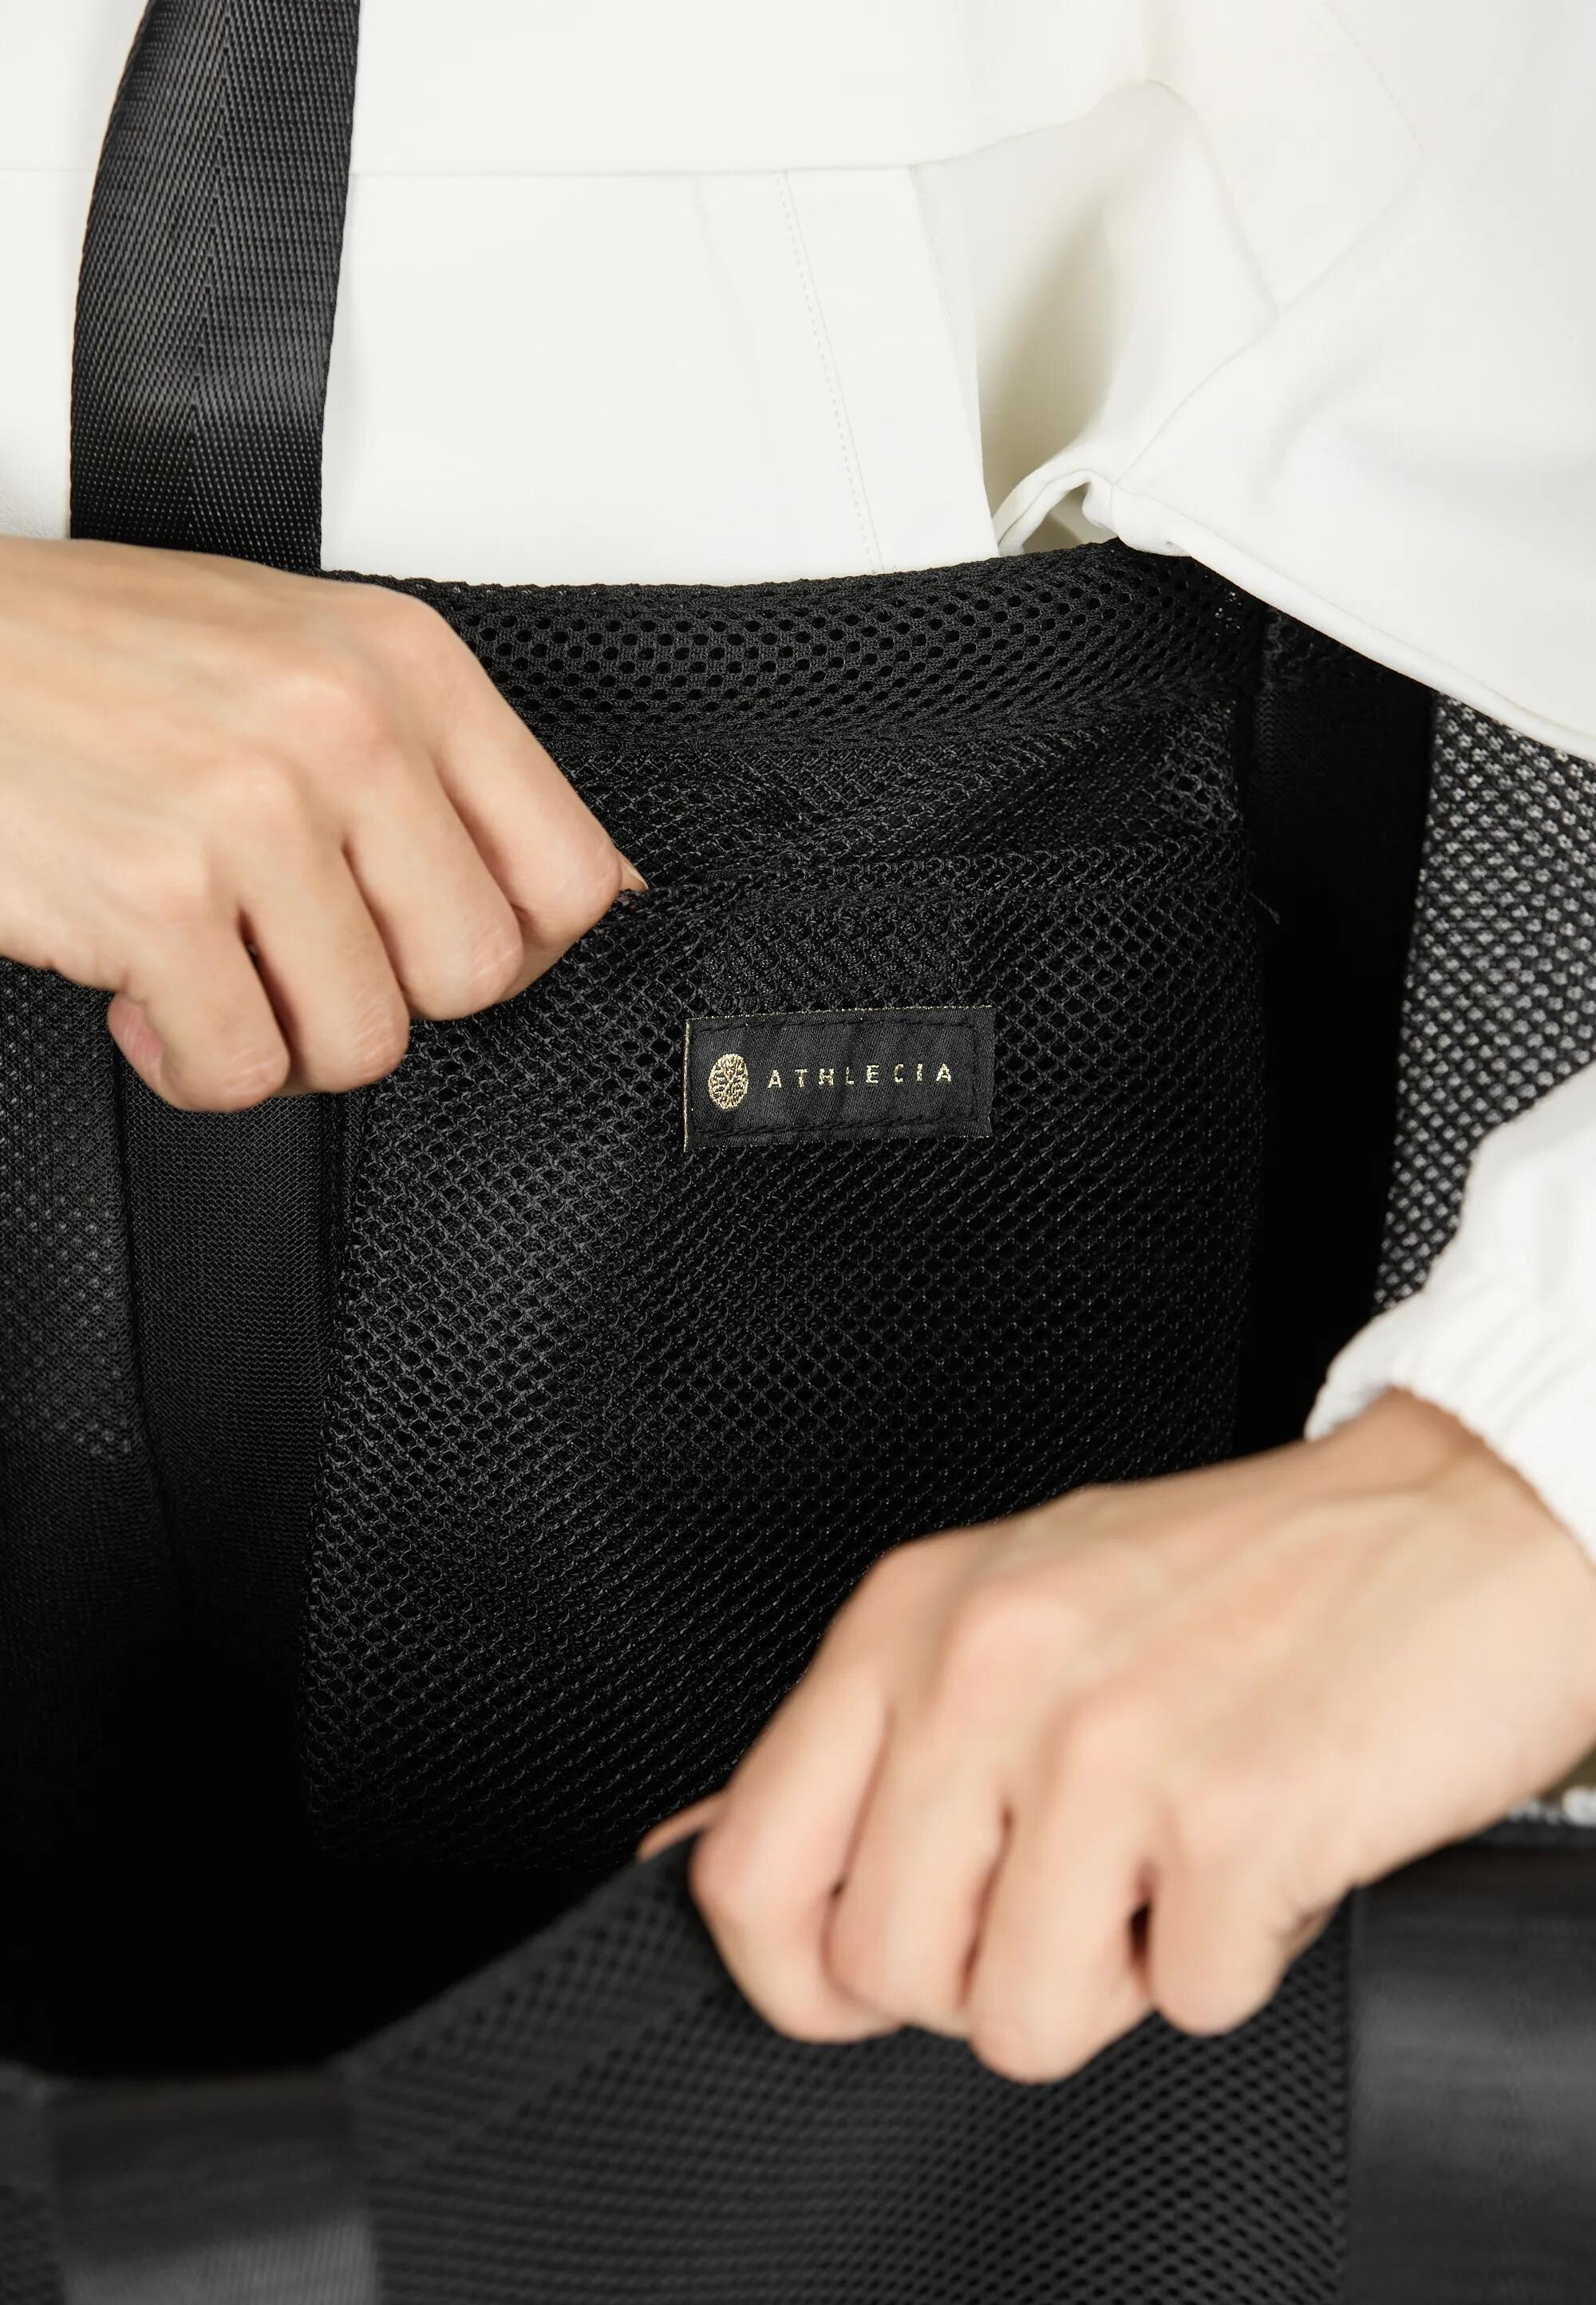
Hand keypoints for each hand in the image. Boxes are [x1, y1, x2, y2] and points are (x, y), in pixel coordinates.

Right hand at [0, 534, 639, 1108]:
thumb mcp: (298, 659)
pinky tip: (145, 1000)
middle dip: (386, 996)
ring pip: (365, 1039)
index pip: (569, 870)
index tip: (432, 947)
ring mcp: (255, 810)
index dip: (518, 949)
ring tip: (214, 974)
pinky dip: (191, 1064)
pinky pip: (241, 1068)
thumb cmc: (88, 662)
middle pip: (477, 973)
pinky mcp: (158, 896)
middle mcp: (346, 726)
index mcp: (403, 664)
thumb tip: (591, 894)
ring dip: (282, 1039)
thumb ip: (439, 767)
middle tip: (299, 961)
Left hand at [638, 1391, 1595, 2080]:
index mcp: (913, 1620)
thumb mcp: (1005, 1610)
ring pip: (1019, 2023)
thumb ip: (855, 1744)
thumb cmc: (1242, 1571)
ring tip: (1175, 1854)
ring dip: (1115, 1973)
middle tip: (1081, 1877)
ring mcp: (1109, 1745)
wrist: (1456, 1517)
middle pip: (886, 1971)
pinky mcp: (1235, 1818)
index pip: (746, 1868)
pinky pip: (1185, 2005)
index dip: (797, 1972)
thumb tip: (692, 1853)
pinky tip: (1264, 1844)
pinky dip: (1237, 1954)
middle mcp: (990, 1670)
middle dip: (987, 1967)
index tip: (864, 1979)